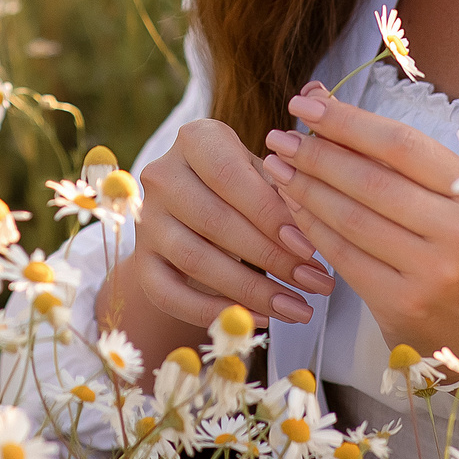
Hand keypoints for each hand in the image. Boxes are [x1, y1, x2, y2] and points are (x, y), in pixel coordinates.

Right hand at [126, 115, 334, 327]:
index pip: (231, 177)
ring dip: (253, 290)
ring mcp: (147, 220)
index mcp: (195, 139)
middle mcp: (162, 175)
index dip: (272, 215)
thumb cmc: (241, 184)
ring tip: (298, 307)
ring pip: (197, 261)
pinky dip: (215, 313)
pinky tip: (260, 319)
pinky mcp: (142, 262)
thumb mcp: (261, 172)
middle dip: (273, 258)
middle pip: (216, 222)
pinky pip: (171, 295)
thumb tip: (309, 231)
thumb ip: (282, 191)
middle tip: (316, 283)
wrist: (192, 206)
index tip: (311, 247)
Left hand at [262, 83, 458, 361]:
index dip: (347, 121)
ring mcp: (433, 270)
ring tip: (276, 166)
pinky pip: (344, 255)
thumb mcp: (434, 194)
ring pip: (352, 218)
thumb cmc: (443, 244)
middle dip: (317, 154)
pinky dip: (312, 226)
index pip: (400, 144)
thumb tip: (318, 95)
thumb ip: (381, 148)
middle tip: (279, 137)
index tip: (304, 104)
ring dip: (306, 188)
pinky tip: (291, 206)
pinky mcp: (403, 303)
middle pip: (371, 180)